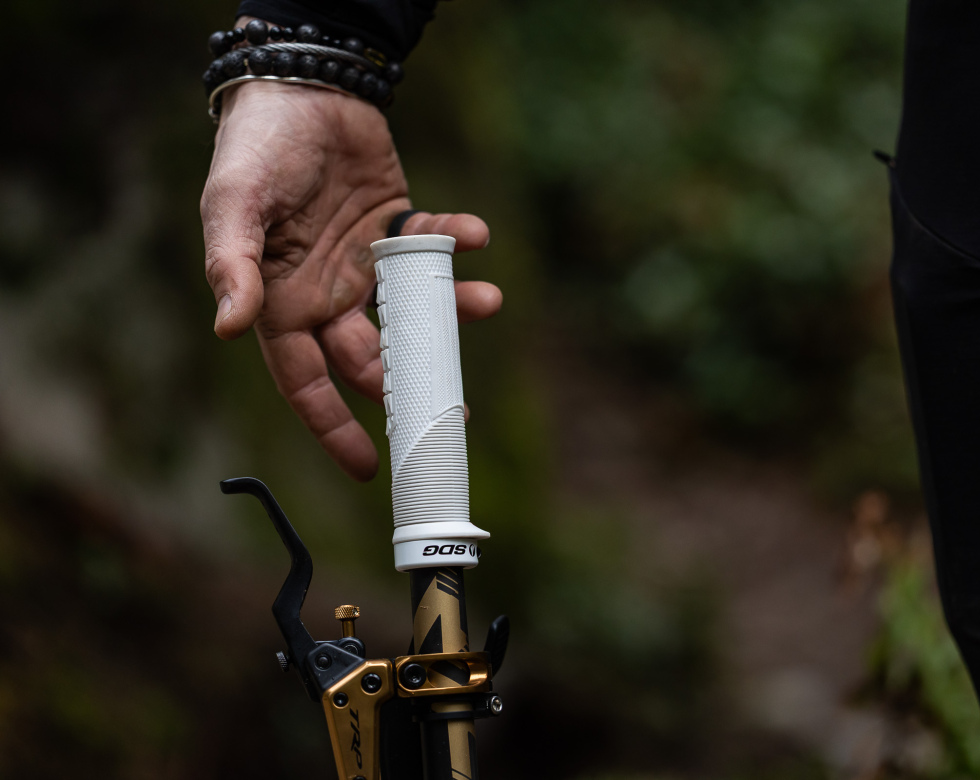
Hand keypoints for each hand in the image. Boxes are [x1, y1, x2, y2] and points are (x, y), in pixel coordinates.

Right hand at [201, 80, 501, 480]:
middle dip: (411, 379)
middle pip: (372, 356)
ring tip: (485, 302)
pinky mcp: (398, 228)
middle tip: (453, 403)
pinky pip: (432, 247)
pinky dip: (455, 243)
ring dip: (450, 312)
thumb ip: (232, 266)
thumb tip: (230, 327)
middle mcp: (327, 294)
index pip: (308, 381)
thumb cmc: (256, 150)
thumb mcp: (234, 205)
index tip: (369, 466)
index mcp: (284, 304)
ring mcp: (366, 263)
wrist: (300, 87)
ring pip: (412, 307)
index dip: (334, 425)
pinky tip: (474, 237)